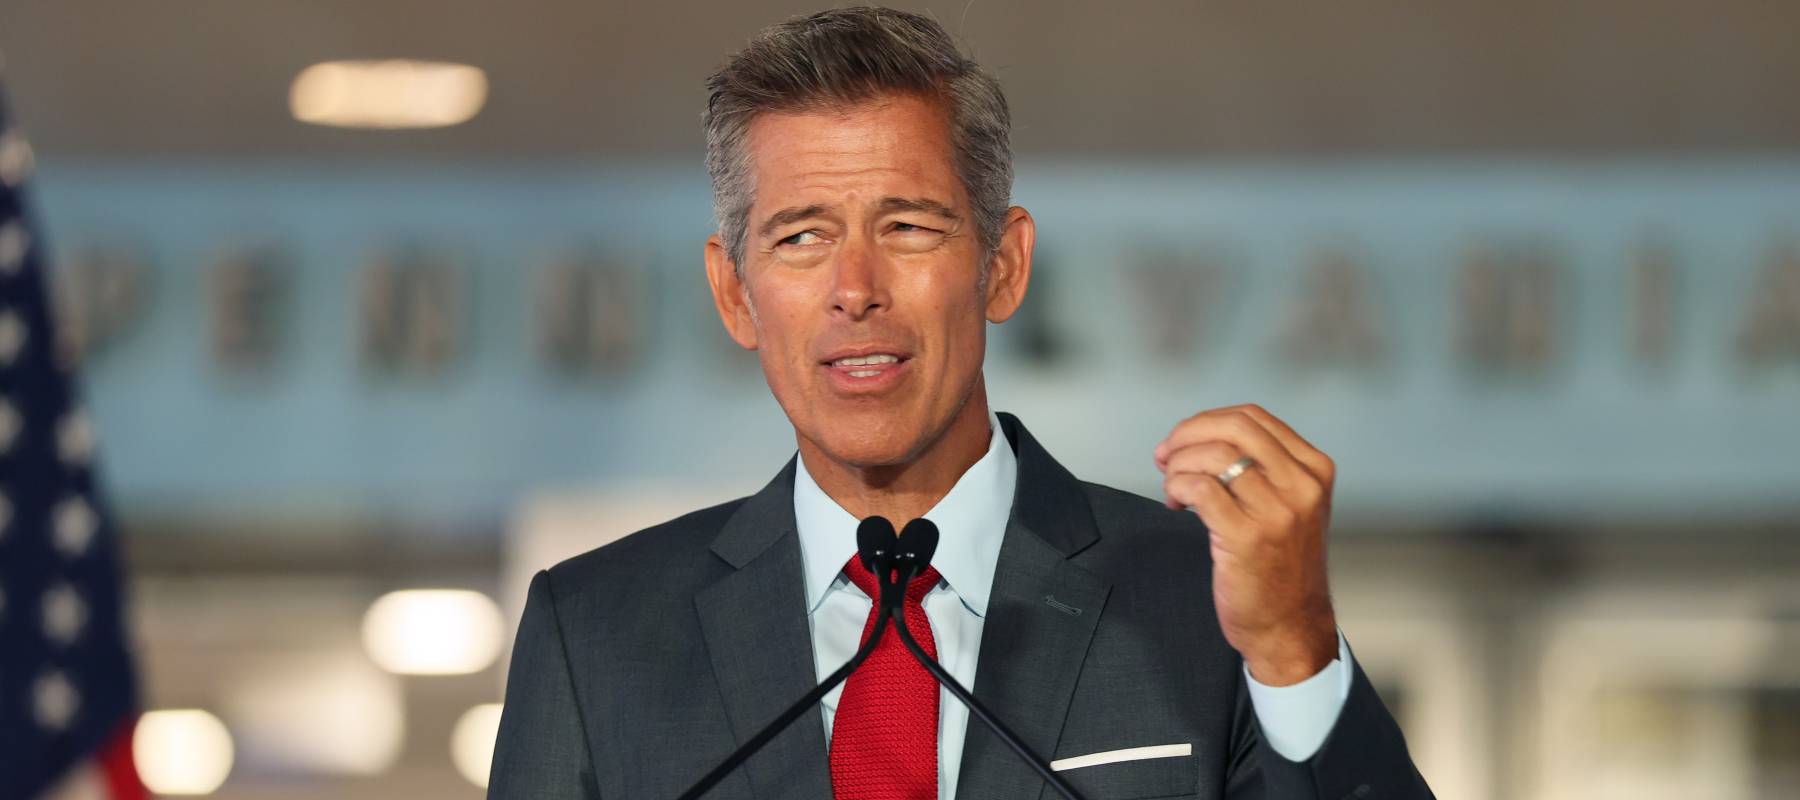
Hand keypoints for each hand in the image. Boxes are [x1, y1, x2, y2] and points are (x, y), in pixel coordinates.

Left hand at [1153, 404, 1338, 685]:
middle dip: (1187, 434)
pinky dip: (1177, 488)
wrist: (1290, 627)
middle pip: (1233, 427)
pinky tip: (1176, 504)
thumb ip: (1262, 468)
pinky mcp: (1248, 537)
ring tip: (1173, 488)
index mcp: (1314, 470)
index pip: (1253, 417)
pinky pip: (1200, 489)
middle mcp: (1302, 485)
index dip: (1207, 421)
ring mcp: (1277, 511)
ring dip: (1179, 466)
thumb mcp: (1290, 506)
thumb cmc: (1282, 568)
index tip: (1183, 439)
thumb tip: (1201, 437)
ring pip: (1214, 456)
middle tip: (1166, 455)